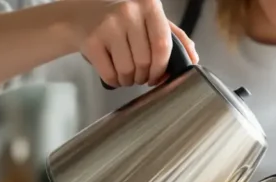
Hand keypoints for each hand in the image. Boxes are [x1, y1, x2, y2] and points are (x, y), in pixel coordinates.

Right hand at [63, 0, 198, 86]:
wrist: (81, 14)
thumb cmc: (124, 20)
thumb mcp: (151, 20)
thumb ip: (175, 37)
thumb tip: (193, 59)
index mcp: (149, 6)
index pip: (163, 45)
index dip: (162, 67)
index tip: (159, 76)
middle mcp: (129, 12)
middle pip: (145, 61)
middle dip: (145, 77)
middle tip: (142, 76)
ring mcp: (108, 25)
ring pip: (128, 70)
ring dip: (130, 80)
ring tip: (128, 75)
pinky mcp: (91, 40)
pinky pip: (109, 74)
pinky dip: (115, 81)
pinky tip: (115, 75)